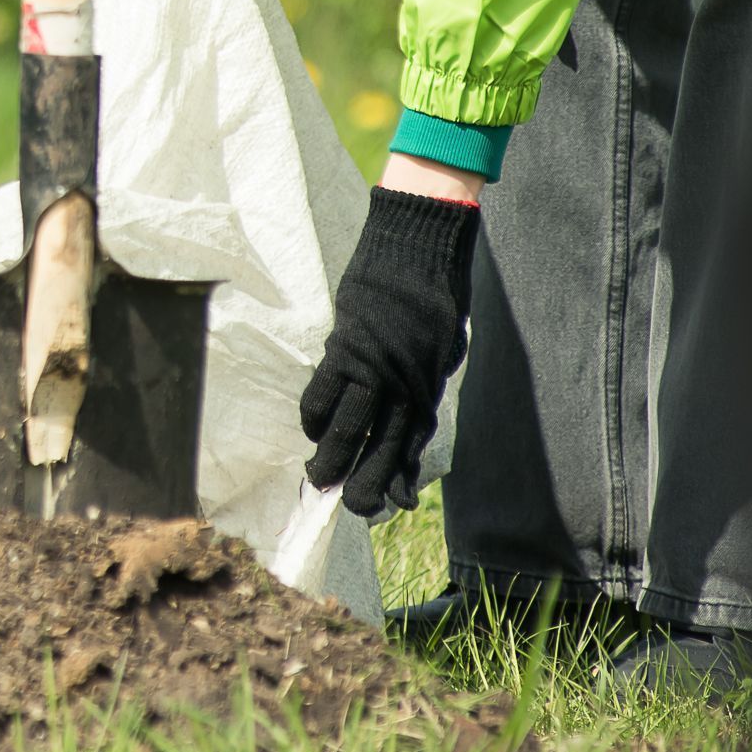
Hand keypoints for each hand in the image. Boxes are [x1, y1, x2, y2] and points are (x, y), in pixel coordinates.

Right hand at [300, 185, 479, 515]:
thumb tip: (409, 415)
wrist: (417, 245)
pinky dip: (314, 414)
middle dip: (363, 480)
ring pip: (347, 424)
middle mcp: (403, 381)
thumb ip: (423, 383)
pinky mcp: (346, 344)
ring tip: (317, 478)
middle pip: (379, 443)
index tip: (394, 506)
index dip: (403, 477)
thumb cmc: (434, 294)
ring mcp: (373, 364)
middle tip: (347, 507)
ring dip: (330, 455)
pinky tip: (310, 429)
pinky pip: (324, 389)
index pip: (413, 443)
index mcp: (428, 383)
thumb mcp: (441, 347)